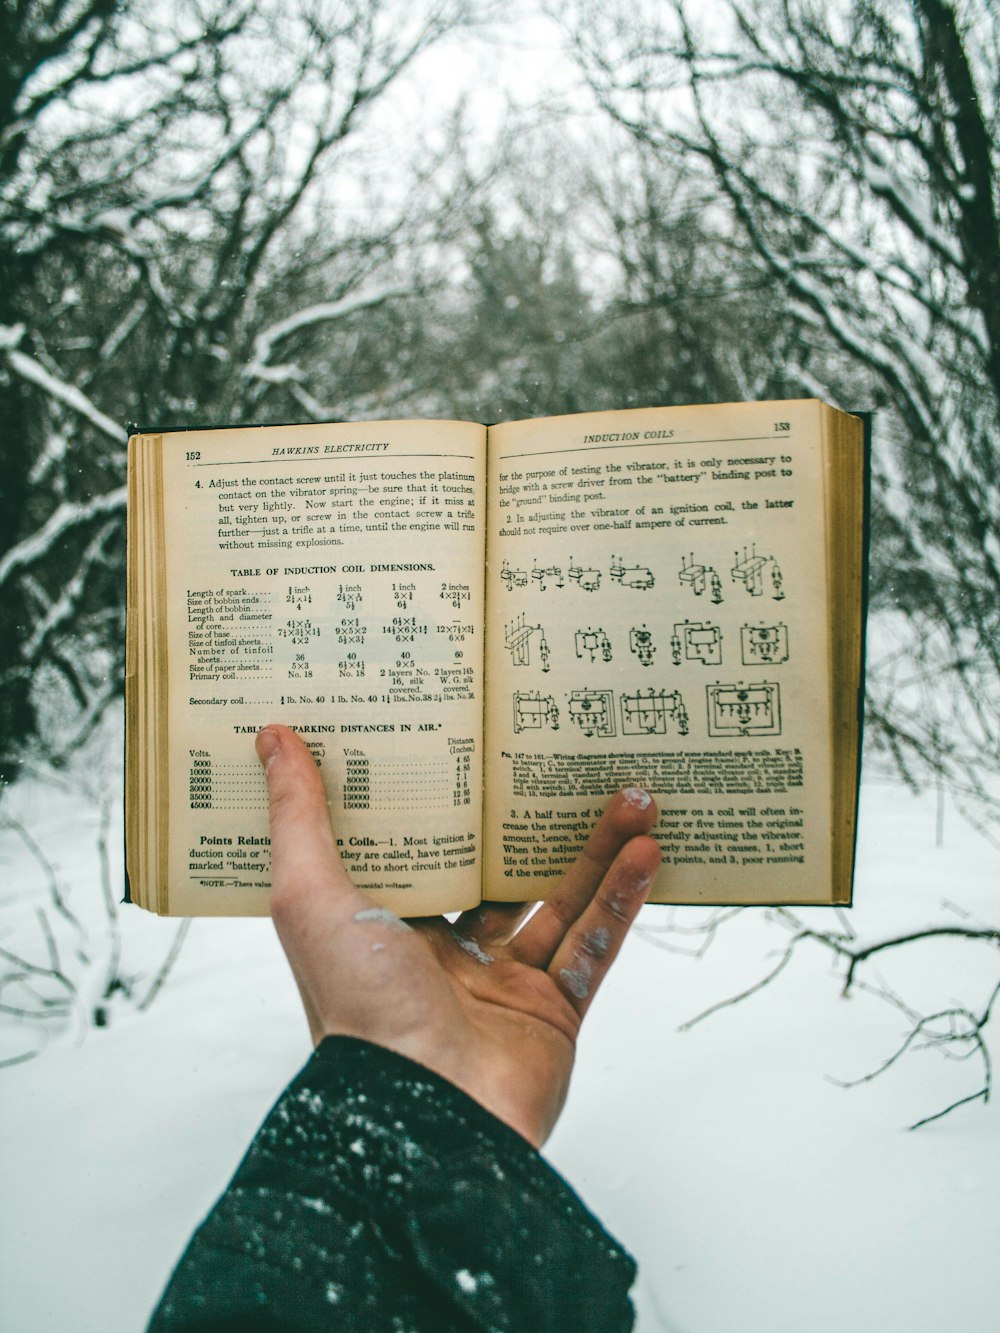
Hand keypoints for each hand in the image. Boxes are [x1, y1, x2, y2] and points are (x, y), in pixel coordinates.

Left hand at [256, 724, 661, 1146]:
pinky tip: (647, 854)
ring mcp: (504, 985)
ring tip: (637, 796)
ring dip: (600, 851)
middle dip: (540, 821)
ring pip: (561, 902)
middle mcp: (447, 955)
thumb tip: (271, 736)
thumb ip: (297, 816)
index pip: (428, 848)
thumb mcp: (309, 894)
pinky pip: (594, 948)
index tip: (477, 742)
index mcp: (390, 926)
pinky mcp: (553, 1016)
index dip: (453, 798)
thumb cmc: (357, 1006)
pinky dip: (622, 902)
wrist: (423, 1113)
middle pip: (505, 871)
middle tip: (571, 764)